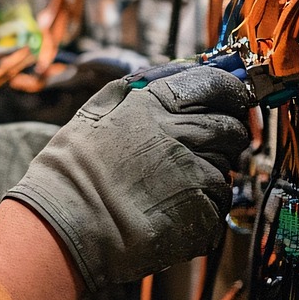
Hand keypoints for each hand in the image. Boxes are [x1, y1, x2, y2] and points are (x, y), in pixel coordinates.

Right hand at [5, 66, 252, 291]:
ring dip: (210, 173)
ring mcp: (194, 173)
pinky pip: (220, 204)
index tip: (232, 98)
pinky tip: (172, 209)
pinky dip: (204, 206)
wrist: (66, 226)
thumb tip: (170, 73)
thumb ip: (134, 88)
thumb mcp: (93, 111)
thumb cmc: (71, 172)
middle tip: (204, 148)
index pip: (214, 84)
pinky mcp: (202, 212)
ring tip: (173, 185)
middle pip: (230, 126)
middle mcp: (178, 134)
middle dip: (226, 135)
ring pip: (227, 167)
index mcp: (152, 105)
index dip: (230, 90)